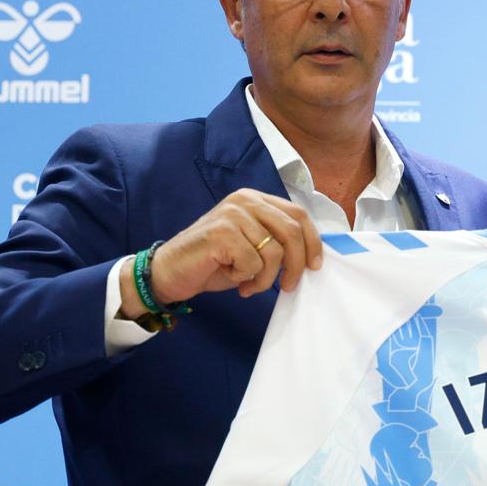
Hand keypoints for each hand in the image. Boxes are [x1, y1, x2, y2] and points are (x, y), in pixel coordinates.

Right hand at [120, 190, 321, 317]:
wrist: (171, 273)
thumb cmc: (214, 262)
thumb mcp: (253, 246)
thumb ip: (277, 241)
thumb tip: (312, 256)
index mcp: (255, 199)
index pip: (298, 214)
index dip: (312, 241)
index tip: (315, 265)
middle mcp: (245, 200)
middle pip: (292, 231)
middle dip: (296, 264)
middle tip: (288, 286)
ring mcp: (232, 214)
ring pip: (274, 252)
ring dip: (266, 278)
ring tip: (250, 285)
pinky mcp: (222, 233)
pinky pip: (254, 264)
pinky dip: (247, 279)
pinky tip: (232, 277)